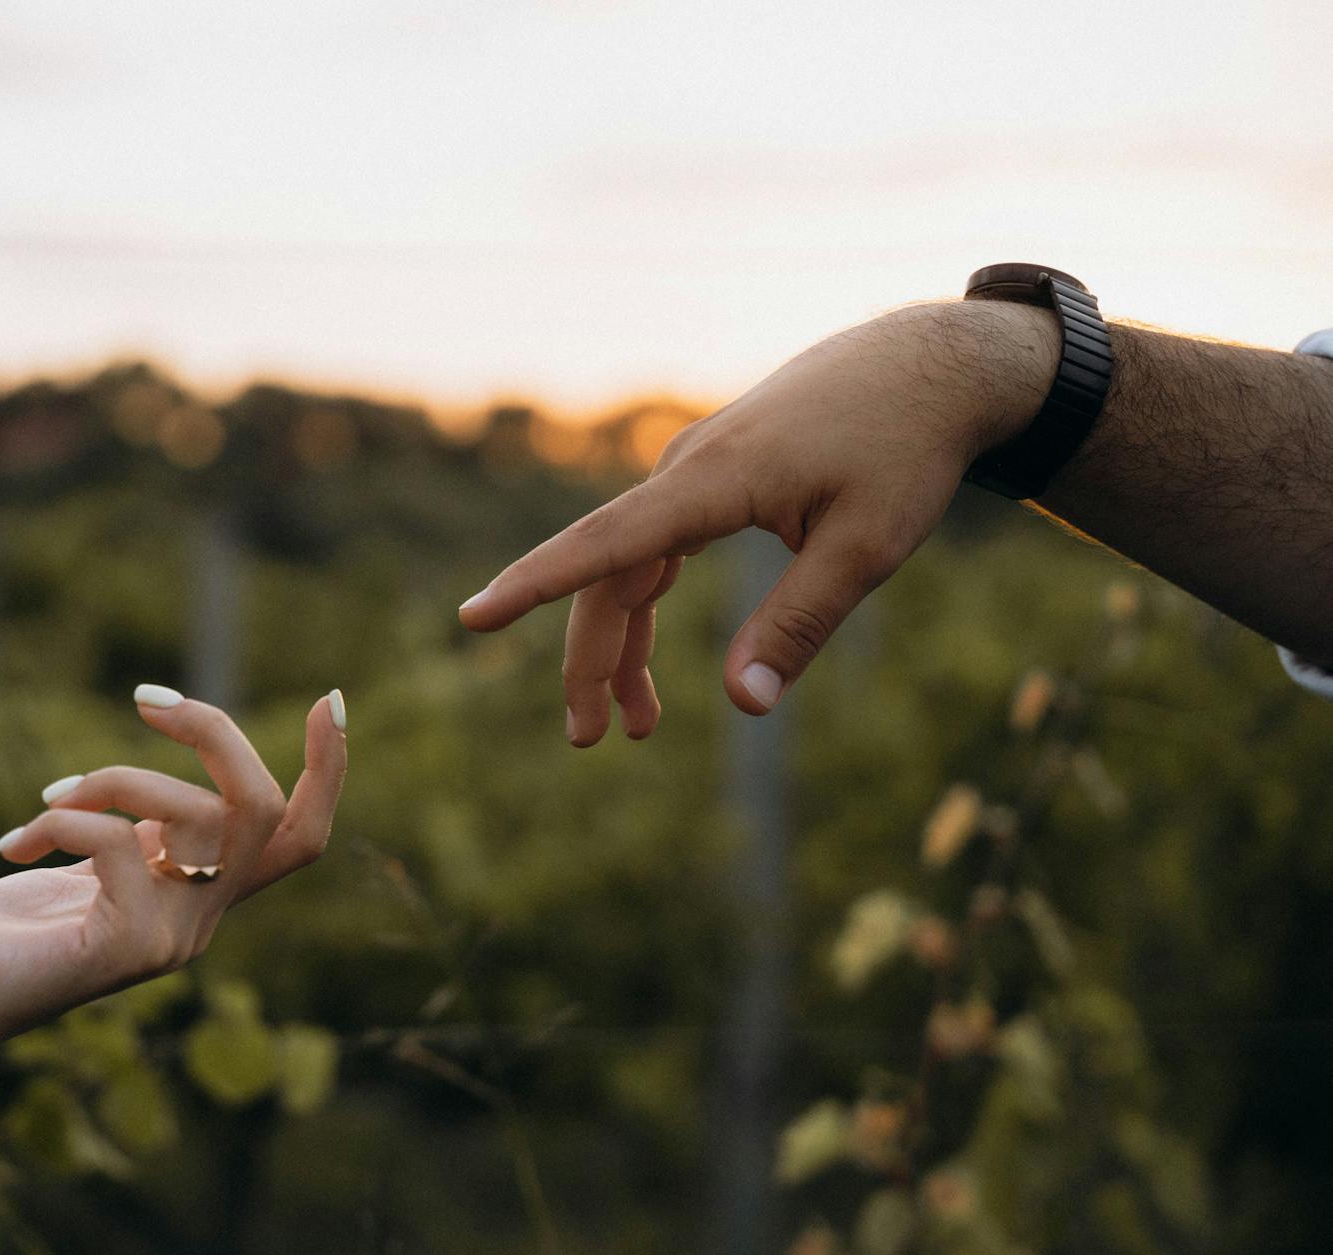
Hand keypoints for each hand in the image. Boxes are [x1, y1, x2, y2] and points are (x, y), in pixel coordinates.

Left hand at [0, 686, 347, 1088]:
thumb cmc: (4, 927)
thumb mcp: (91, 859)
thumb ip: (145, 826)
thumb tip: (179, 748)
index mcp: (202, 894)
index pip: (299, 838)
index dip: (328, 770)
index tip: (328, 699)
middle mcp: (203, 921)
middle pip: (265, 808)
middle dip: (214, 733)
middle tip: (145, 701)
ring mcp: (174, 940)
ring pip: (191, 814)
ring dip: (109, 779)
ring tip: (48, 799)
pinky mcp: (130, 949)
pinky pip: (119, 843)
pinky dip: (63, 821)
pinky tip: (13, 845)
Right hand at [457, 301, 1057, 734]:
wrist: (929, 365)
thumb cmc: (904, 450)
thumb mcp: (868, 547)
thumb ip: (799, 623)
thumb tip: (745, 704)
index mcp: (712, 483)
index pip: (604, 545)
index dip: (535, 585)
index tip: (474, 617)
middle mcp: (685, 471)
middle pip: (609, 576)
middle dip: (591, 660)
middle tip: (590, 740)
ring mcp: (694, 471)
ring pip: (630, 566)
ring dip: (621, 643)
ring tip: (634, 724)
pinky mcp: (713, 475)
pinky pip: (655, 546)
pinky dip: (645, 604)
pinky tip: (644, 653)